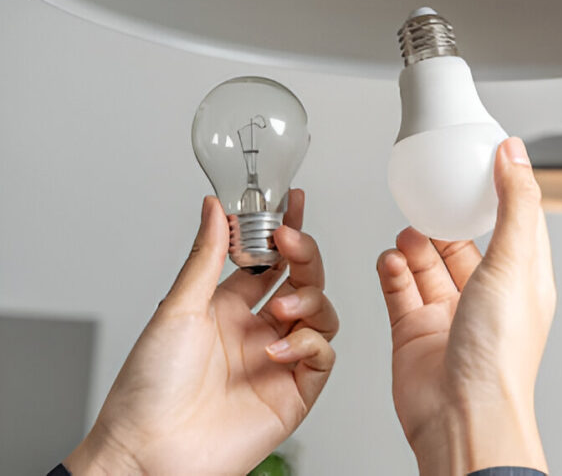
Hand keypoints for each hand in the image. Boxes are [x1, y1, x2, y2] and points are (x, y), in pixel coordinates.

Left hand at [66, 189, 336, 475]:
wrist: (149, 451)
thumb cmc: (149, 388)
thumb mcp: (177, 309)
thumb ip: (207, 257)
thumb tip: (214, 208)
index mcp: (227, 307)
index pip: (268, 260)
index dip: (284, 230)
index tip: (292, 202)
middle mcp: (257, 330)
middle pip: (302, 280)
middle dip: (304, 256)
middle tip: (293, 244)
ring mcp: (278, 360)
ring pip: (321, 314)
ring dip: (309, 302)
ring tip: (282, 311)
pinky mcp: (294, 393)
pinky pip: (323, 356)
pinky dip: (310, 344)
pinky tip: (281, 348)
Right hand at [376, 138, 555, 475]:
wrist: (460, 414)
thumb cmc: (498, 355)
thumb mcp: (515, 261)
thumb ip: (514, 204)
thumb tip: (516, 154)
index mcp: (521, 279)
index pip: (515, 223)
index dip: (500, 191)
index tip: (482, 161)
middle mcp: (486, 296)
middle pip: (464, 242)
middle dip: (445, 220)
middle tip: (429, 199)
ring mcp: (449, 314)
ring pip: (427, 264)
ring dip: (415, 244)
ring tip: (408, 235)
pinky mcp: (414, 331)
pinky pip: (399, 289)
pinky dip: (392, 270)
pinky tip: (390, 260)